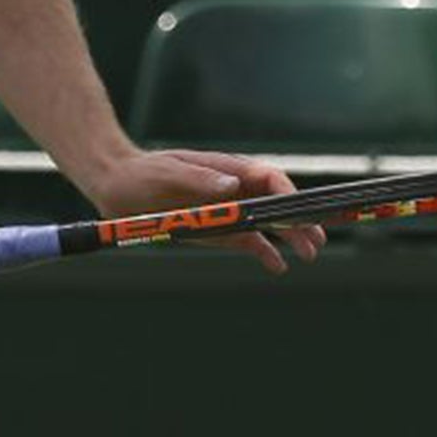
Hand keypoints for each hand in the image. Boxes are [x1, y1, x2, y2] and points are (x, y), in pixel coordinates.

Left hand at [85, 146, 324, 274]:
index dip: (287, 194)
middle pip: (275, 204)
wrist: (118, 187)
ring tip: (309, 255)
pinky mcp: (215, 230)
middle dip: (299, 220)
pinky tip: (279, 266)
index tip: (299, 210)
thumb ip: (202, 179)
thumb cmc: (145, 172)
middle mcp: (233, 189)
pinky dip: (264, 252)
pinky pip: (246, 241)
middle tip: (318, 240)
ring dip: (289, 238)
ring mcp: (226, 211)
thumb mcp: (170, 172)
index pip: (268, 178)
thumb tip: (233, 184)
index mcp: (228, 169)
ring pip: (266, 225)